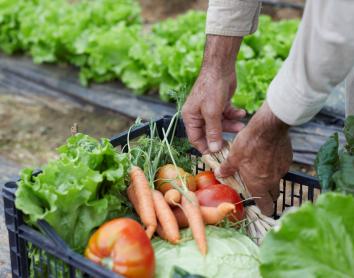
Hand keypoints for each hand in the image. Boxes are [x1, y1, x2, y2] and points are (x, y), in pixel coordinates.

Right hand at [182, 35, 244, 153]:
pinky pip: (226, 115)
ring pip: (220, 125)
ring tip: (241, 125)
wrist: (221, 67)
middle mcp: (198, 115)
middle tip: (232, 144)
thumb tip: (213, 149)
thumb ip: (213, 132)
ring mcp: (209, 110)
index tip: (217, 155)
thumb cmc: (211, 88)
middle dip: (221, 136)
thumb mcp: (212, 113)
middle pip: (209, 133)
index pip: (195, 139)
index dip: (205, 147)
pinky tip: (242, 113)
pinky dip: (234, 115)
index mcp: (190, 117)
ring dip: (231, 125)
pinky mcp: (219, 105)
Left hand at [215, 102, 292, 215]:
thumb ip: (227, 168)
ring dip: (270, 178)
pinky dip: (275, 165)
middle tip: (258, 188)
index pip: (266, 206)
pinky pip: (281, 167)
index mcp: (259, 184)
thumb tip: (219, 173)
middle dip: (267, 195)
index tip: (261, 209)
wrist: (269, 127)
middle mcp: (273, 180)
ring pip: (277, 179)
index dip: (264, 209)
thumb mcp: (233, 157)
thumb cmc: (249, 143)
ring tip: (259, 168)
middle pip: (273, 195)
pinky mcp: (288, 159)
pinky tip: (267, 155)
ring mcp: (282, 169)